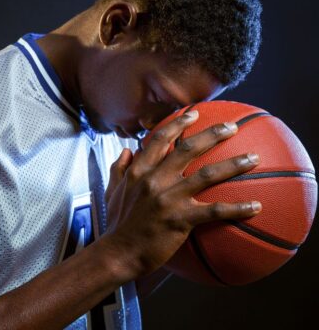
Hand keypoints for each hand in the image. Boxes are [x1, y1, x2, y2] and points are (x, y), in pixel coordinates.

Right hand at [101, 110, 261, 276]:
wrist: (118, 253)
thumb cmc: (117, 224)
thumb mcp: (111, 191)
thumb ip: (119, 168)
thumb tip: (127, 150)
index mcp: (139, 171)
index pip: (160, 140)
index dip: (178, 124)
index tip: (193, 114)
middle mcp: (155, 180)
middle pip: (188, 149)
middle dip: (212, 134)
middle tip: (231, 127)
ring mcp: (168, 199)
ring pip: (207, 175)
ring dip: (233, 164)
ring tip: (253, 158)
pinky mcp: (180, 219)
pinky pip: (214, 210)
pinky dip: (237, 208)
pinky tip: (256, 206)